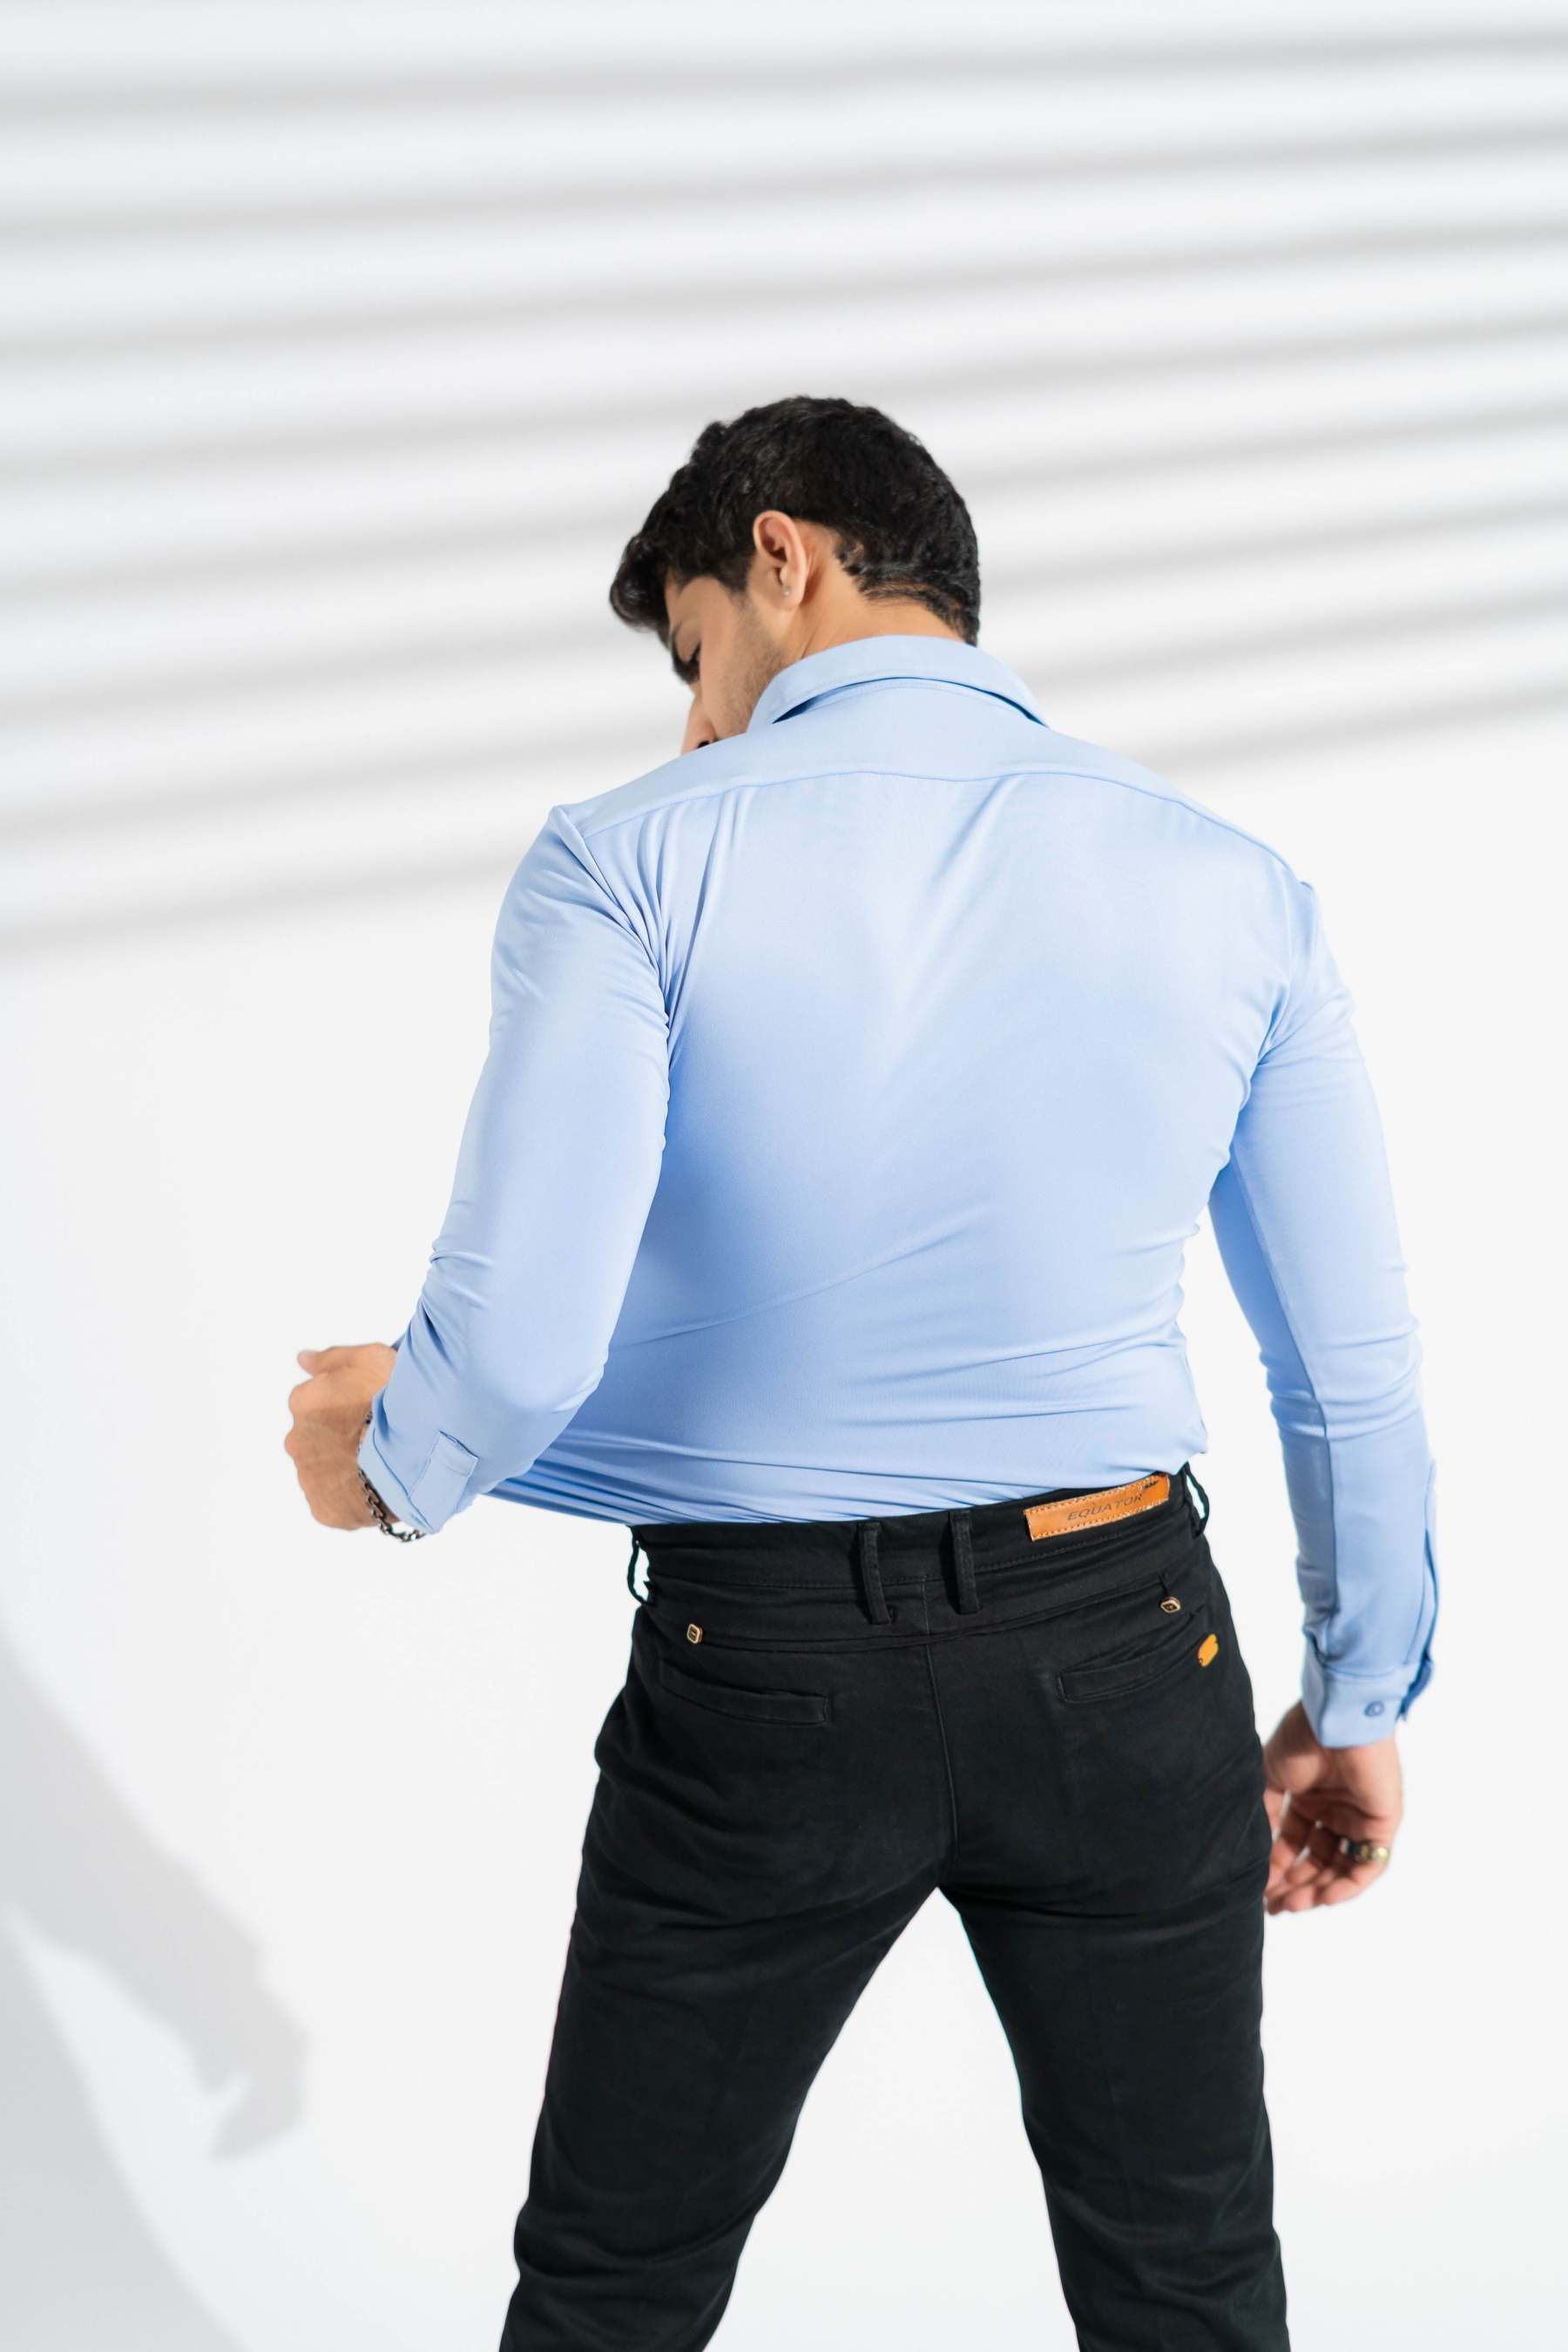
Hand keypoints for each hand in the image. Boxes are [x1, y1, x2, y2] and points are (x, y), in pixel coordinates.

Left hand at [284, 1341, 398, 1528]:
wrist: (411, 1453)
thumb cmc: (393, 1401)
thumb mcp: (369, 1358)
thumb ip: (331, 1358)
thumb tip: (302, 1358)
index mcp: (304, 1402)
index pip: (316, 1399)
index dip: (346, 1403)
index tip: (370, 1407)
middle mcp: (297, 1439)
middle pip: (316, 1436)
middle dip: (339, 1436)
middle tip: (375, 1434)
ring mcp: (308, 1477)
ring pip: (324, 1469)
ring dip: (344, 1465)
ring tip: (379, 1463)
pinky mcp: (323, 1509)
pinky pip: (333, 1501)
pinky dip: (349, 1495)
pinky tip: (374, 1486)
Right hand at [1261, 1700, 1402, 1912]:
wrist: (1335, 1721)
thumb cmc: (1300, 1740)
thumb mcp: (1270, 1778)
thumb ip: (1265, 1815)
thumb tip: (1253, 1854)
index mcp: (1309, 1797)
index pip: (1293, 1843)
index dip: (1276, 1867)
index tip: (1259, 1891)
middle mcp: (1334, 1810)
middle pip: (1316, 1859)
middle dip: (1295, 1885)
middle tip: (1274, 1908)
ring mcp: (1359, 1818)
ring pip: (1340, 1866)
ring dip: (1317, 1889)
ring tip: (1293, 1906)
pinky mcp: (1382, 1824)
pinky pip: (1367, 1864)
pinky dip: (1347, 1885)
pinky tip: (1322, 1897)